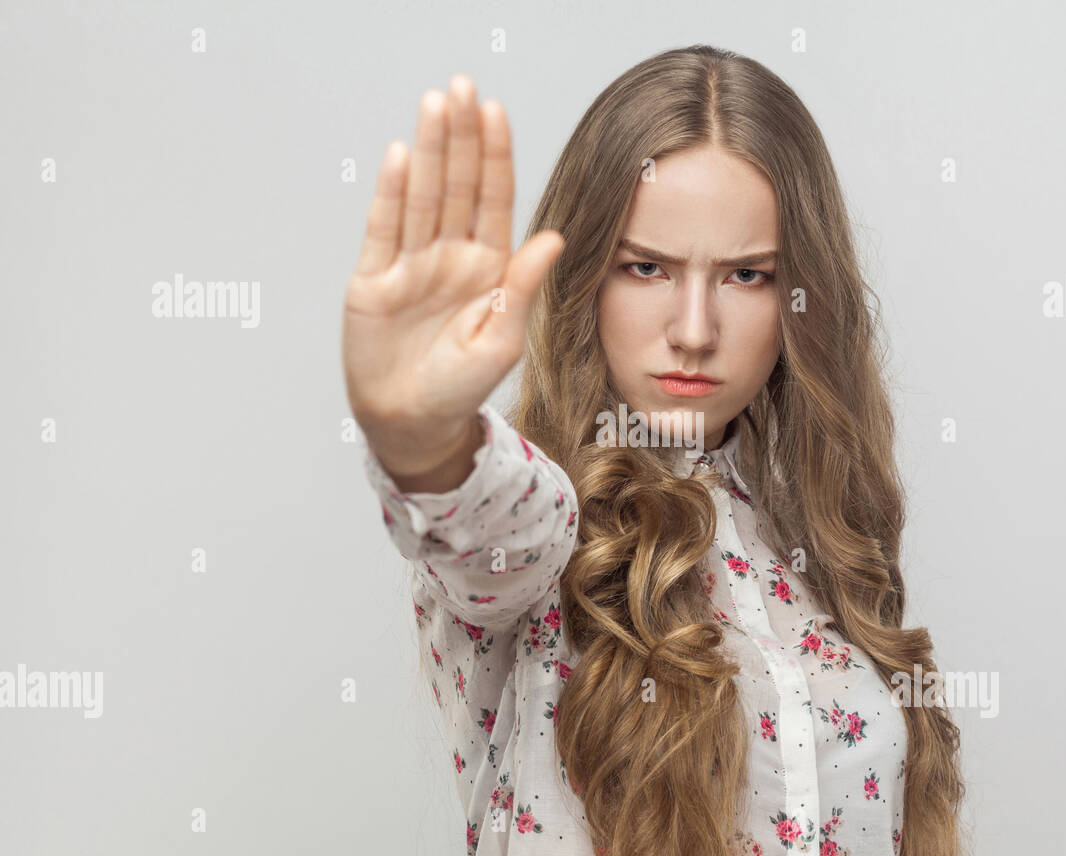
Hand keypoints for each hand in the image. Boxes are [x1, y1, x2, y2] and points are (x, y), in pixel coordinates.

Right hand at [342, 74, 563, 478]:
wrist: (413, 423)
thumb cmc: (463, 386)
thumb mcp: (503, 340)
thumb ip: (523, 287)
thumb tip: (554, 239)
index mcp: (489, 266)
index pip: (493, 199)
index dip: (494, 155)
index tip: (495, 111)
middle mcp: (451, 255)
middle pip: (456, 185)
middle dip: (460, 136)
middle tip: (461, 87)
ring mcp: (411, 264)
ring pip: (421, 196)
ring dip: (427, 151)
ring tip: (434, 104)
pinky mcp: (374, 279)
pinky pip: (384, 229)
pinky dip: (389, 193)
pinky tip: (397, 155)